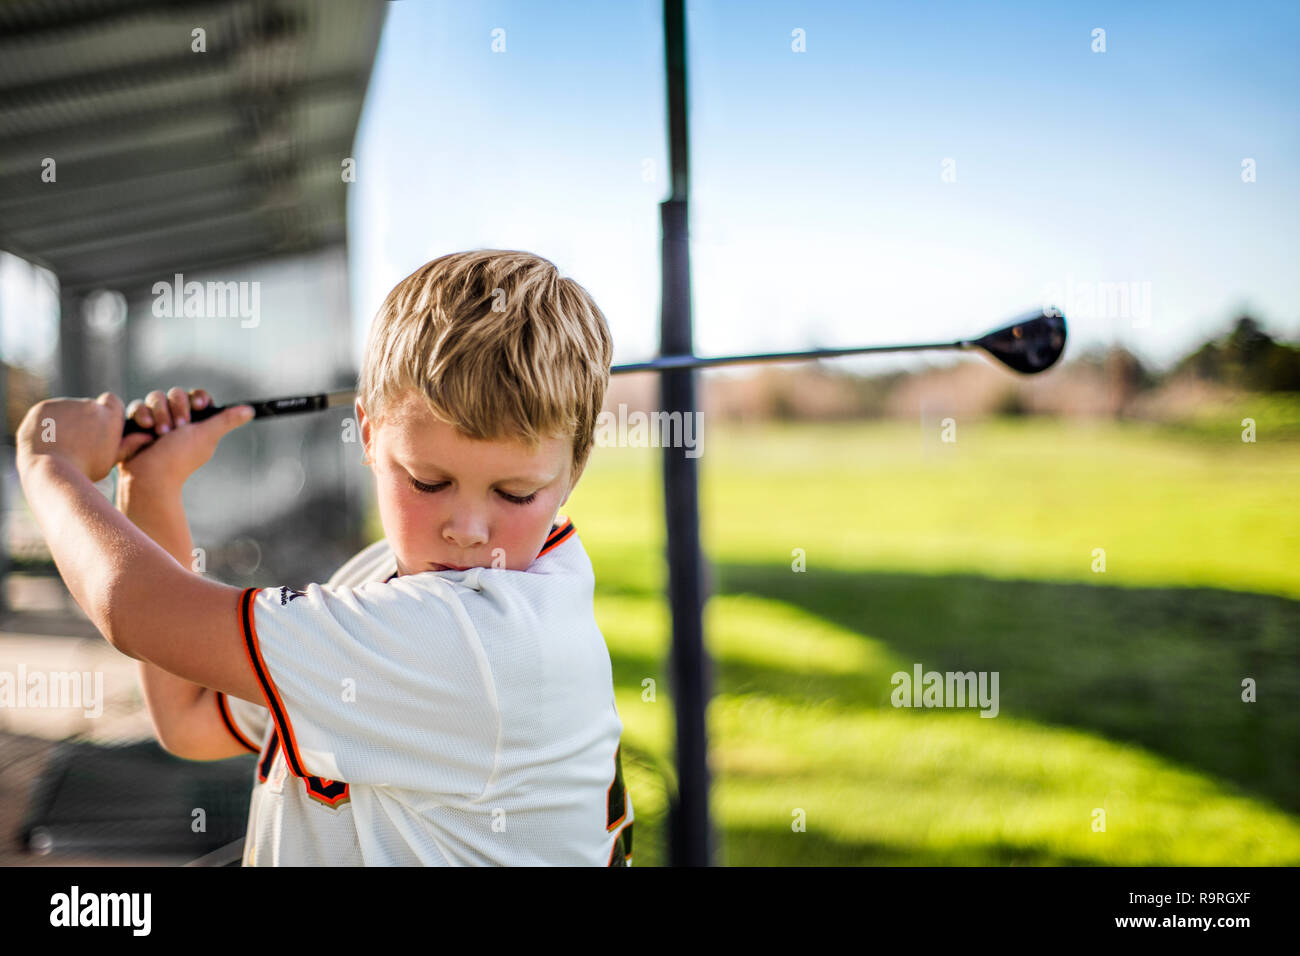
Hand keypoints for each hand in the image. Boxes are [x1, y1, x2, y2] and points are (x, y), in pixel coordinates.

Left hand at [17, 393, 131, 481]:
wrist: (51, 470)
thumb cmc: (86, 469)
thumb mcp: (111, 460)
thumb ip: (129, 444)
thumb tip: (148, 437)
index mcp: (110, 416)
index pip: (111, 401)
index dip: (106, 412)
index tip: (100, 426)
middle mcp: (90, 404)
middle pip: (87, 407)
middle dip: (83, 420)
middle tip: (77, 443)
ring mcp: (65, 404)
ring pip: (66, 410)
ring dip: (65, 422)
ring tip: (60, 445)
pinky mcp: (44, 407)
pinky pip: (47, 413)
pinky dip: (47, 424)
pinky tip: (47, 440)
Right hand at [117, 387, 253, 488]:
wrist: (148, 476)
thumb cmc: (180, 458)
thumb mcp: (207, 436)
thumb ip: (226, 421)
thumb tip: (250, 411)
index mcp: (196, 422)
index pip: (198, 397)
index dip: (198, 399)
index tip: (199, 406)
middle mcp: (176, 419)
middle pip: (176, 393)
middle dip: (177, 409)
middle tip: (177, 428)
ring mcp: (156, 420)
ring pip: (155, 397)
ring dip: (159, 413)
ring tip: (160, 433)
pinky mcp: (137, 423)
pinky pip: (137, 405)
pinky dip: (142, 414)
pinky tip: (145, 429)